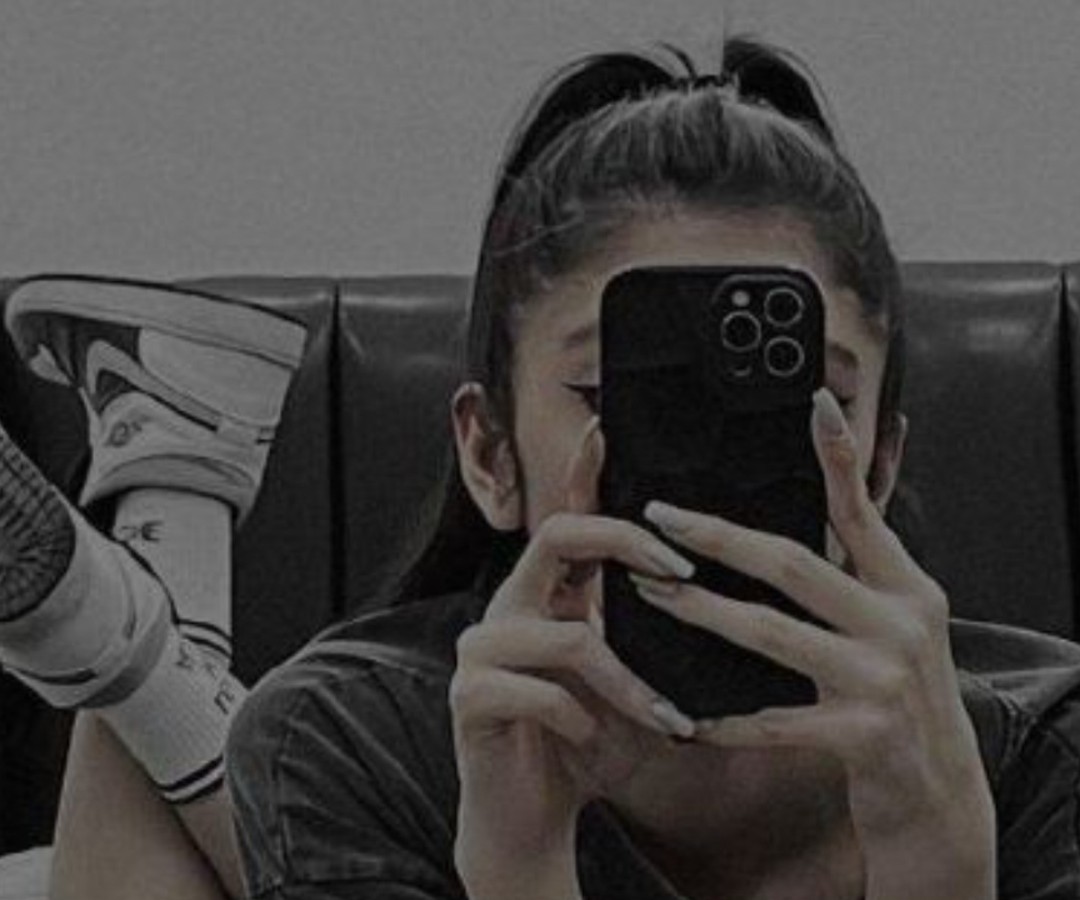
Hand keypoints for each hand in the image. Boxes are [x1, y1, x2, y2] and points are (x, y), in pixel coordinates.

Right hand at [450, 417, 695, 899]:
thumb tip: (702, 591)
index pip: (566, 522)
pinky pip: (536, 690)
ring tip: (663, 720)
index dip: (581, 472)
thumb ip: (645, 635)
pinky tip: (589, 742)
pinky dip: (578, 720)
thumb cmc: (587, 746)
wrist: (531, 816)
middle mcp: (509, 608)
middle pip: (556, 539)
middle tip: (677, 569)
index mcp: (547, 598)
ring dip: (624, 682)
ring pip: (565, 635)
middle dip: (622, 542)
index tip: (605, 427)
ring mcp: (482, 650)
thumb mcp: (627, 681)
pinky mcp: (469, 697)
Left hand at [630, 390, 995, 899]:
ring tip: (649, 592)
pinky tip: (683, 714)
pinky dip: (724, 718)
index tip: (813, 403)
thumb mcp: (893, 626)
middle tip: (660, 516)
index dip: (839, 457)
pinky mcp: (864, 737)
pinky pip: (772, 720)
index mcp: (907, 589)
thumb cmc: (897, 699)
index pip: (863, 512)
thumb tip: (813, 512)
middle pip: (794, 564)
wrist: (938, 797)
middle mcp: (901, 624)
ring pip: (772, 634)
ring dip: (702, 611)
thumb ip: (855, 575)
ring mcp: (884, 680)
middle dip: (719, 537)